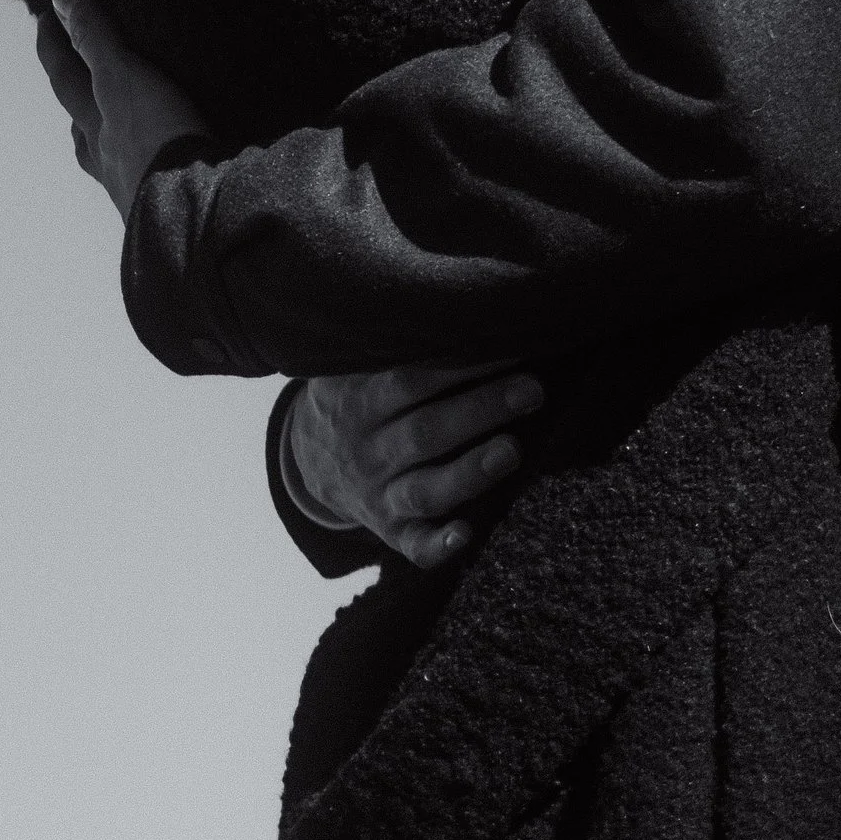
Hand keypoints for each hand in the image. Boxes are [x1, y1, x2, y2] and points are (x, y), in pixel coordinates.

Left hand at [40, 0, 208, 220]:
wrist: (193, 217)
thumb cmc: (154, 142)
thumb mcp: (122, 78)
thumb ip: (95, 37)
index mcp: (96, 125)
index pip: (67, 79)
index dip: (54, 49)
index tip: (44, 19)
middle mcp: (107, 159)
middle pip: (80, 128)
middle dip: (75, 102)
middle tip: (72, 81)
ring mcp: (134, 188)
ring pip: (107, 160)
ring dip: (104, 141)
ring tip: (114, 129)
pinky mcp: (167, 206)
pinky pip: (146, 179)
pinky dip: (146, 166)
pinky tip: (165, 166)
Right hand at [281, 363, 546, 570]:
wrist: (307, 459)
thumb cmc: (353, 395)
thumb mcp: (349, 363)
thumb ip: (383, 339)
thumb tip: (441, 294)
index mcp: (361, 400)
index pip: (413, 379)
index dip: (461, 364)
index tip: (509, 347)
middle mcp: (371, 448)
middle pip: (427, 431)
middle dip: (481, 409)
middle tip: (533, 390)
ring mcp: (380, 493)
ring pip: (425, 489)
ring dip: (469, 472)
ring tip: (512, 451)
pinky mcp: (391, 530)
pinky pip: (412, 544)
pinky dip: (438, 545)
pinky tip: (467, 535)